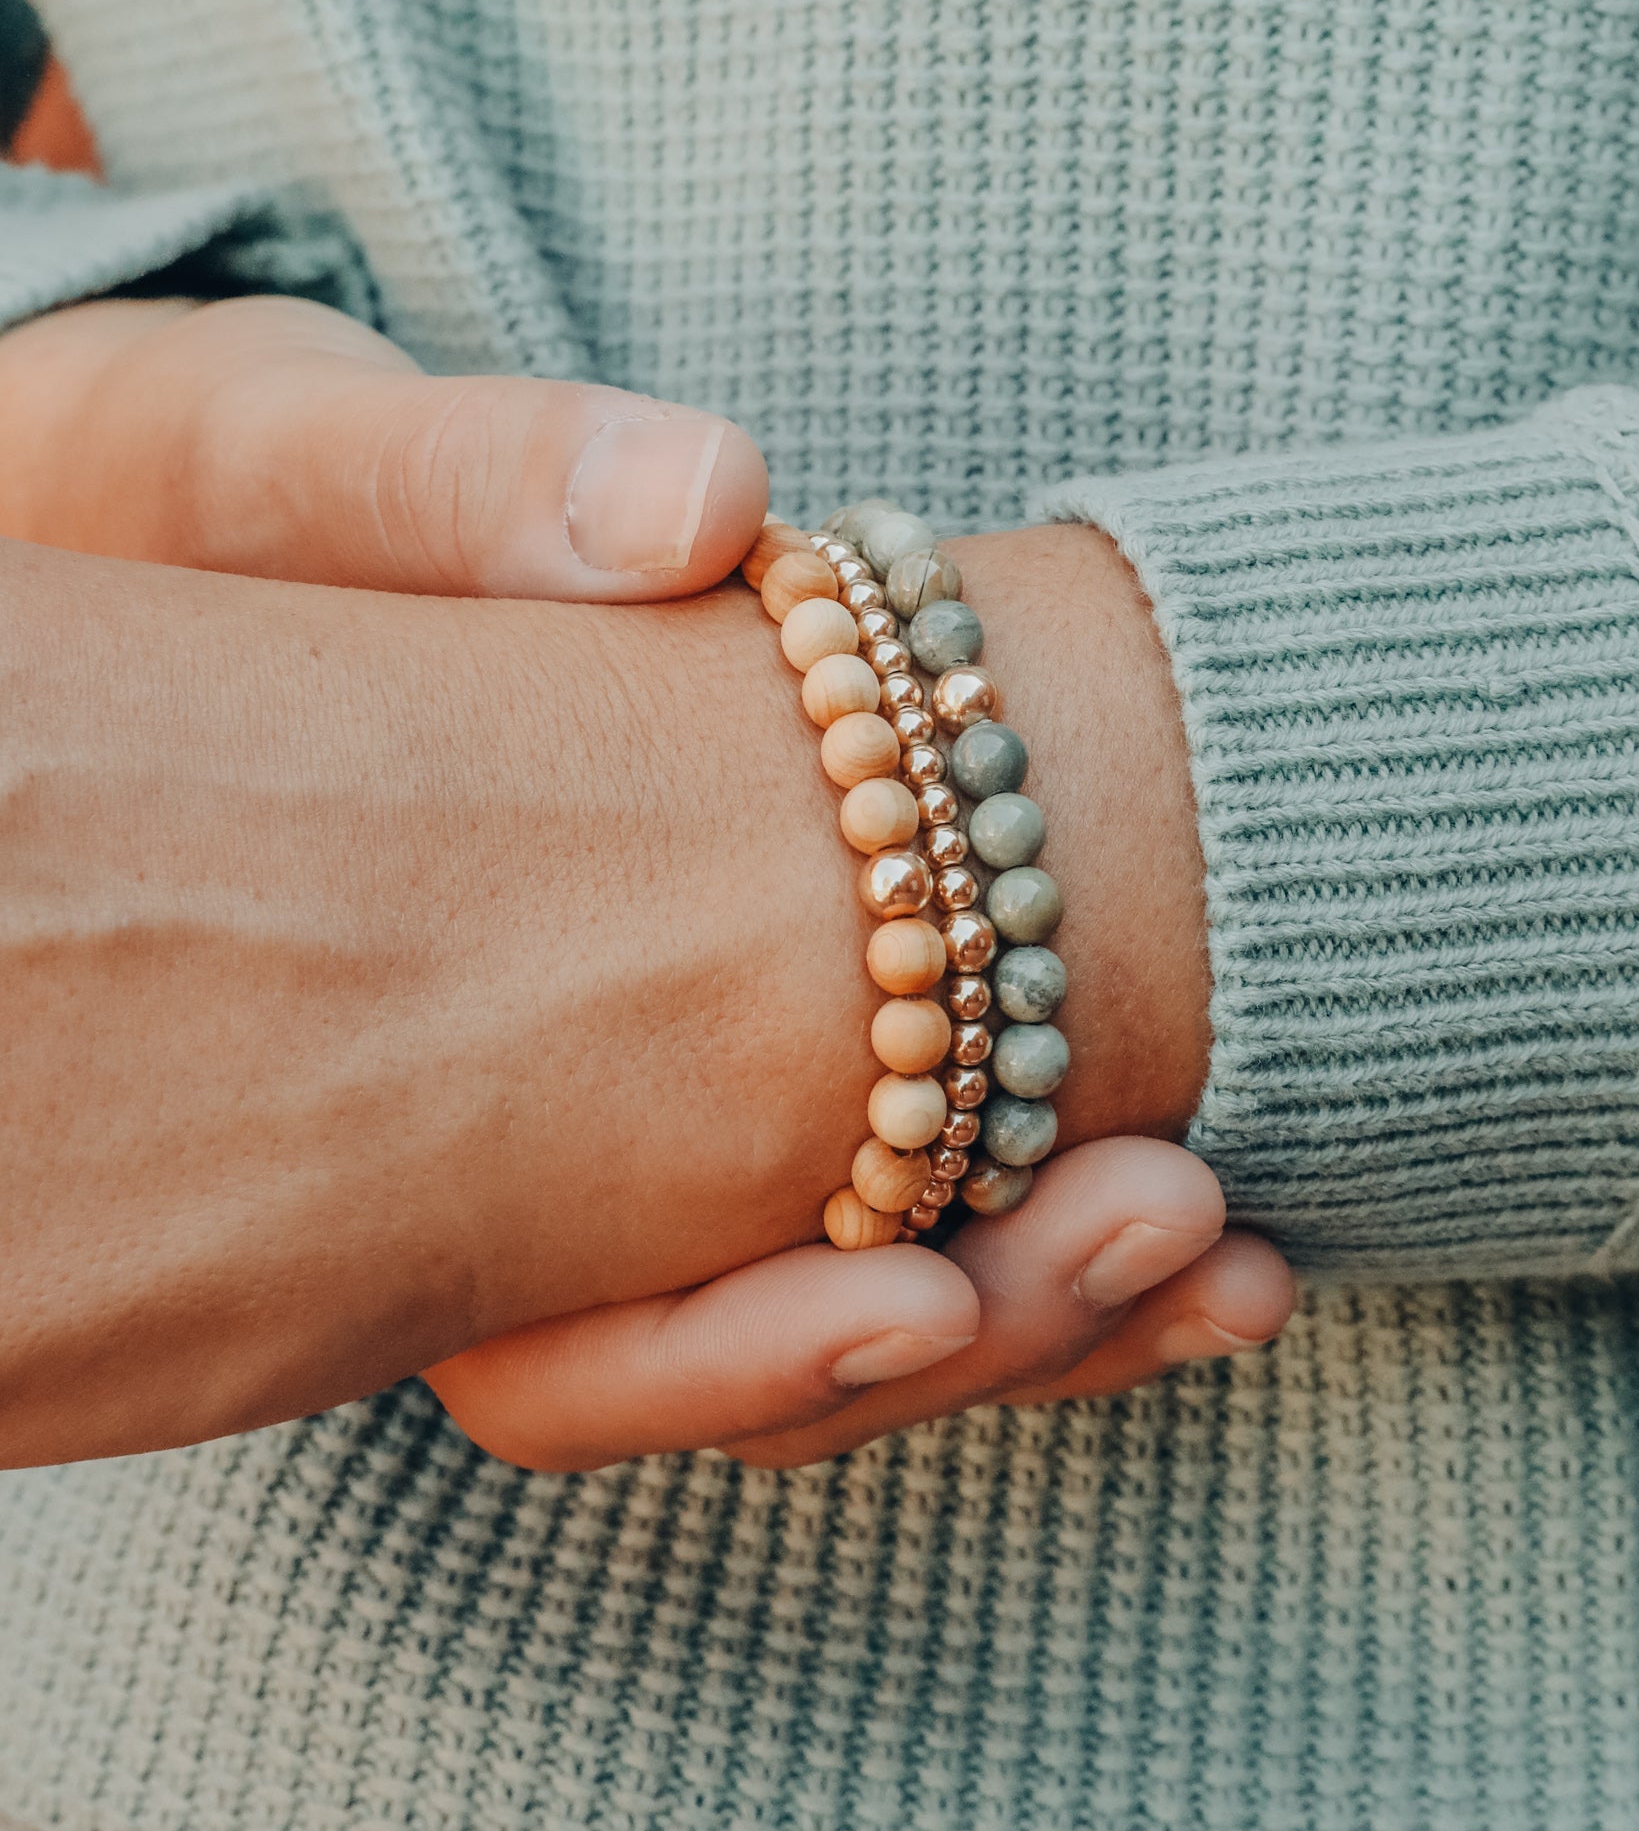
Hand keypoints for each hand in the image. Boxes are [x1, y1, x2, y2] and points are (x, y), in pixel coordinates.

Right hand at [0, 294, 1293, 1470]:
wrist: (209, 533)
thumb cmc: (219, 506)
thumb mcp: (286, 471)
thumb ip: (457, 489)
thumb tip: (696, 496)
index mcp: (380, 1120)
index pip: (552, 1348)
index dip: (732, 1355)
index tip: (927, 1305)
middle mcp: (517, 1169)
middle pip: (747, 1358)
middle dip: (982, 1321)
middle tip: (1173, 1215)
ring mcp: (644, 1126)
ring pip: (853, 1312)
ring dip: (1064, 1303)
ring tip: (1237, 1246)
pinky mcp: (763, 1043)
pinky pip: (914, 1200)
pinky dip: (1062, 1201)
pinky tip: (1222, 1203)